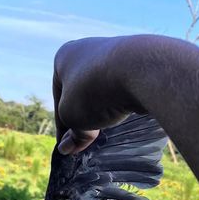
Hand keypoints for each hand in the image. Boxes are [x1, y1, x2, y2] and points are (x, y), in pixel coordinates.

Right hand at [53, 37, 144, 153]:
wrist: (138, 69)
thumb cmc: (93, 90)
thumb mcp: (72, 117)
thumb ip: (70, 133)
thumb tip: (67, 148)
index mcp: (64, 57)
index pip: (59, 99)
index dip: (63, 127)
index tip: (68, 147)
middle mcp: (86, 51)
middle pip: (81, 96)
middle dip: (83, 120)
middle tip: (85, 143)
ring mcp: (112, 55)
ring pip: (102, 93)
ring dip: (102, 113)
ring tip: (106, 131)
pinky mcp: (134, 64)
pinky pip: (121, 90)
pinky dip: (119, 105)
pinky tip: (122, 117)